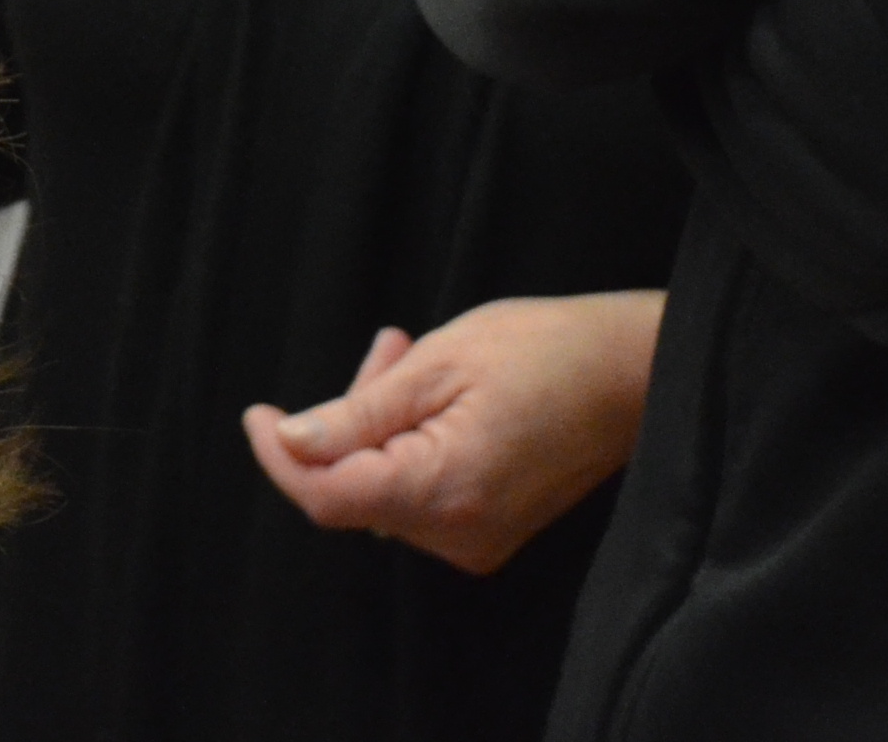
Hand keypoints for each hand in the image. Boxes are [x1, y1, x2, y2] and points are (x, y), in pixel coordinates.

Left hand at [244, 291, 665, 576]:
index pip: (326, 498)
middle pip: (355, 490)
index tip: (258, 414)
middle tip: (386, 346)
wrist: (630, 372)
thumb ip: (356, 414)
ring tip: (411, 353)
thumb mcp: (436, 364)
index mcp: (442, 492)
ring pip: (384, 489)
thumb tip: (289, 445)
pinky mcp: (492, 531)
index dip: (279, 458)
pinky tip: (431, 392)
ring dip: (379, 424)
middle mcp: (459, 535)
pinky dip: (409, 445)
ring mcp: (479, 541)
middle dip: (346, 419)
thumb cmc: (541, 351)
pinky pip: (420, 494)